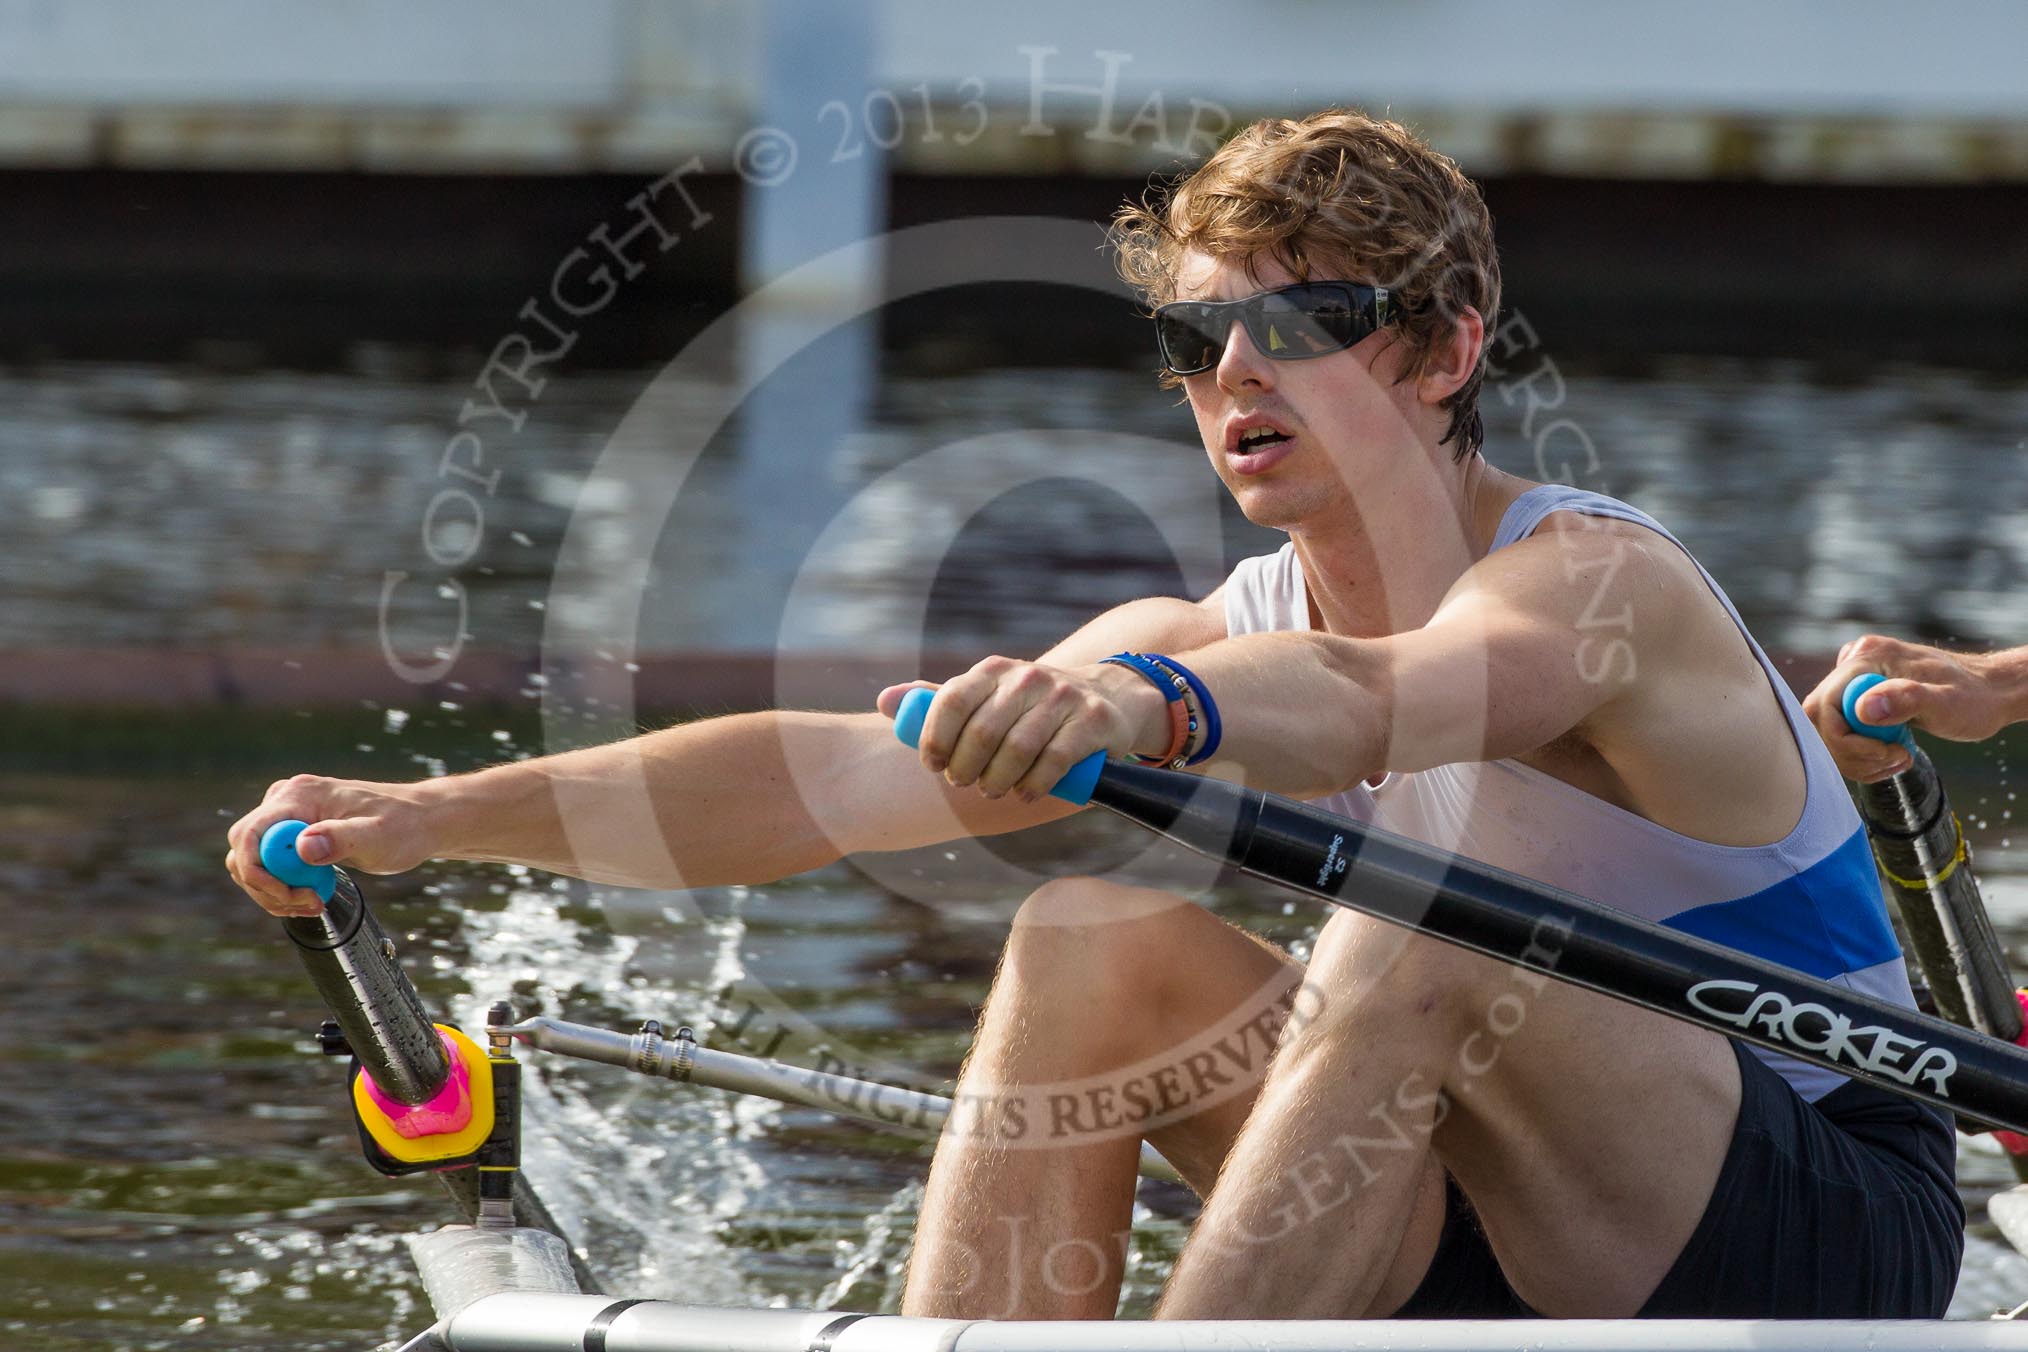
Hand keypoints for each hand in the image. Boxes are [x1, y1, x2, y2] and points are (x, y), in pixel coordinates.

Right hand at [225, 774, 438, 916]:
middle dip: (266, 887)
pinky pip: (269, 865)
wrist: (421, 821)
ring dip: (273, 892)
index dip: (259, 873)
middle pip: (244, 851)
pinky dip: (282, 887)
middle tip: (307, 905)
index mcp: (299, 795)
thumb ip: (341, 840)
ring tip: (312, 904)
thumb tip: (302, 847)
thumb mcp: (378, 837)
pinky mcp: (293, 832)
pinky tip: (310, 898)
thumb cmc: (405, 826)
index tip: (294, 896)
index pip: (250, 835)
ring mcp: (287, 816)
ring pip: (253, 861)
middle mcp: (285, 801)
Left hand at [876, 656, 1166, 800]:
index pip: (951, 701)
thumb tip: (885, 702)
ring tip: (994, 790)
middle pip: (982, 732)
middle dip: (966, 768)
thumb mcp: (987, 697)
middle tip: (965, 784)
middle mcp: (1027, 677)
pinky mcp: (1093, 720)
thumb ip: (938, 703)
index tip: (933, 766)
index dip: (934, 739)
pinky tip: (1026, 793)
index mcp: (993, 671)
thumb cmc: (1030, 708)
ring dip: (999, 780)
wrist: (1107, 698)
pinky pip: (1056, 760)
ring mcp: (1063, 697)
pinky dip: (1035, 784)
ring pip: (1018, 749)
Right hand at [1802, 635, 2014, 782]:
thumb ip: (1906, 700)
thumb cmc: (1973, 698)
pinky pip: (1839, 732)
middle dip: (1851, 751)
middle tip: (1893, 758)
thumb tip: (1863, 708)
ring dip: (1857, 758)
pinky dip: (1860, 754)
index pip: (1824, 705)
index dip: (1846, 739)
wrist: (1988, 693)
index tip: (1887, 751)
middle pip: (1820, 720)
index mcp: (1868, 656)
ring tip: (1897, 757)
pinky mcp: (1858, 696)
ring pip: (1826, 730)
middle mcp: (1854, 663)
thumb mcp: (1946, 702)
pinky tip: (1889, 754)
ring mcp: (1854, 680)